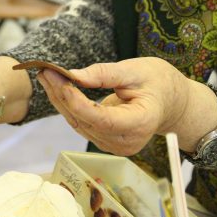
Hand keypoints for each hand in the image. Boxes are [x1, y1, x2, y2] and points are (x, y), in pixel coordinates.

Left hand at [37, 57, 192, 155]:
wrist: (171, 103)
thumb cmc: (158, 83)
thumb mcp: (135, 70)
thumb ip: (105, 74)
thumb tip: (73, 75)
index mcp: (140, 123)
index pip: (101, 118)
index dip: (76, 101)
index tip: (58, 79)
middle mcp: (127, 142)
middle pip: (85, 122)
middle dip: (62, 96)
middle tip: (45, 70)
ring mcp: (116, 146)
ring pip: (79, 124)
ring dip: (61, 100)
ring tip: (47, 75)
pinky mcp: (107, 143)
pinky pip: (82, 124)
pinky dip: (69, 106)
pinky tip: (59, 88)